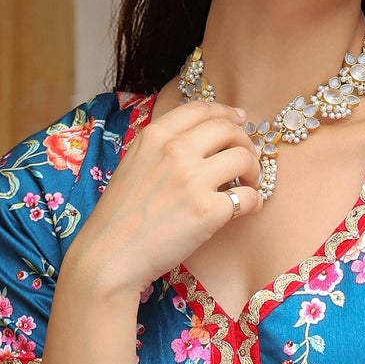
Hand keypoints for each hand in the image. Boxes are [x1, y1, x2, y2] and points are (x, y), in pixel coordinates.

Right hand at [73, 100, 260, 298]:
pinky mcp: (208, 211)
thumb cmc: (120, 217)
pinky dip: (254, 202)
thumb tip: (200, 143)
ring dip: (254, 170)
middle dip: (245, 141)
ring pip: (243, 158)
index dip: (227, 113)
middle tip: (249, 158)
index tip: (240, 120)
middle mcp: (175, 151)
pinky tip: (247, 208)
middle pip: (228, 129)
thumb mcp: (133, 165)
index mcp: (154, 136)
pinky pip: (248, 197)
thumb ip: (162, 149)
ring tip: (249, 184)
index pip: (201, 109)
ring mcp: (193, 180)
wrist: (110, 254)